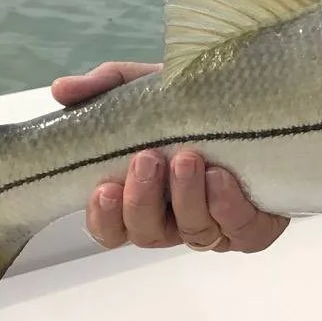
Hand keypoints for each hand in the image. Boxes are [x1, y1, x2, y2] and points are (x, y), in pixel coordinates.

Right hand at [54, 60, 289, 253]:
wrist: (260, 98)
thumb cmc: (195, 102)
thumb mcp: (148, 86)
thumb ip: (104, 86)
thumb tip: (61, 89)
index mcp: (143, 197)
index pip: (110, 228)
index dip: (103, 217)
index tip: (104, 186)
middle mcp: (175, 219)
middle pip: (147, 234)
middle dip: (143, 200)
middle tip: (147, 158)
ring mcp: (215, 226)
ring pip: (193, 234)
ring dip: (186, 198)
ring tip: (188, 159)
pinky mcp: (254, 227)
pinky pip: (240, 232)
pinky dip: (228, 207)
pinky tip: (221, 178)